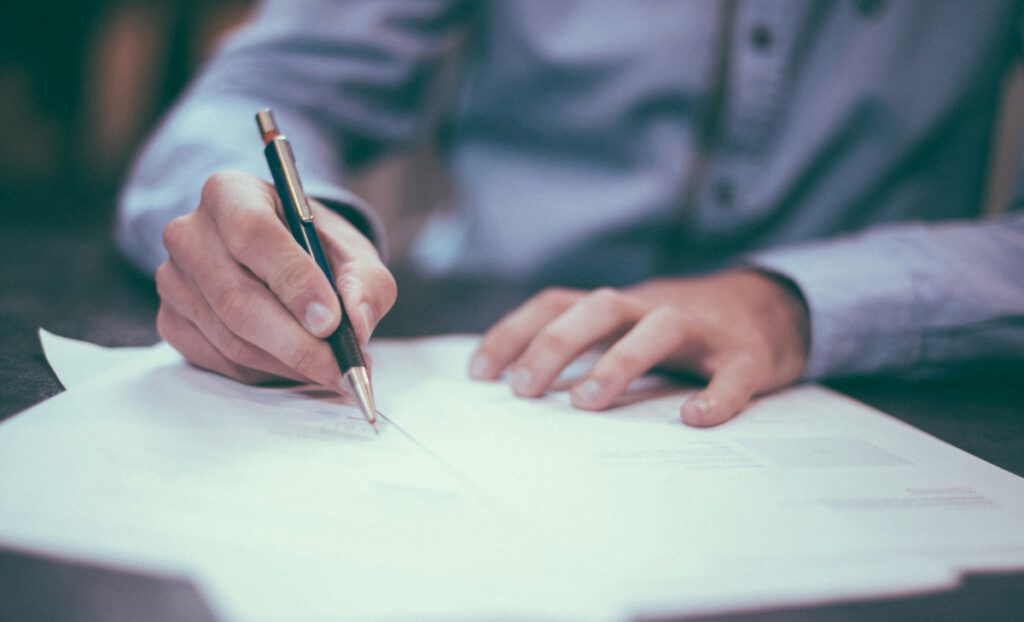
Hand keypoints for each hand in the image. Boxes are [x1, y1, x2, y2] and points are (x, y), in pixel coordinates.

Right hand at [156, 170, 395, 390]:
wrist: (281, 259)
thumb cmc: (316, 249)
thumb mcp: (353, 253)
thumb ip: (365, 283)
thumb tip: (357, 323)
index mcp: (231, 193)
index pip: (254, 235)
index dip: (293, 281)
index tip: (331, 321)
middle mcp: (189, 233)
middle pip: (237, 298)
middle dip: (297, 342)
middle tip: (341, 367)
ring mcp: (173, 280)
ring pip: (231, 338)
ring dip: (288, 363)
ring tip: (332, 370)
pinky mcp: (171, 321)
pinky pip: (220, 360)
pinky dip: (266, 372)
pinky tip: (297, 366)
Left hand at [469, 270, 809, 425]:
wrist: (771, 307)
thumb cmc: (681, 330)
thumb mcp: (627, 328)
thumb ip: (584, 347)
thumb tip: (518, 387)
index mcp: (618, 307)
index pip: (557, 304)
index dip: (515, 332)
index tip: (479, 372)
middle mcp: (653, 308)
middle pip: (599, 307)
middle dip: (556, 344)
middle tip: (524, 390)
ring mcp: (702, 329)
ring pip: (659, 328)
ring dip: (619, 361)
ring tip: (587, 403)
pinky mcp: (747, 354)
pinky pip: (732, 373)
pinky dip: (716, 395)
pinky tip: (696, 419)